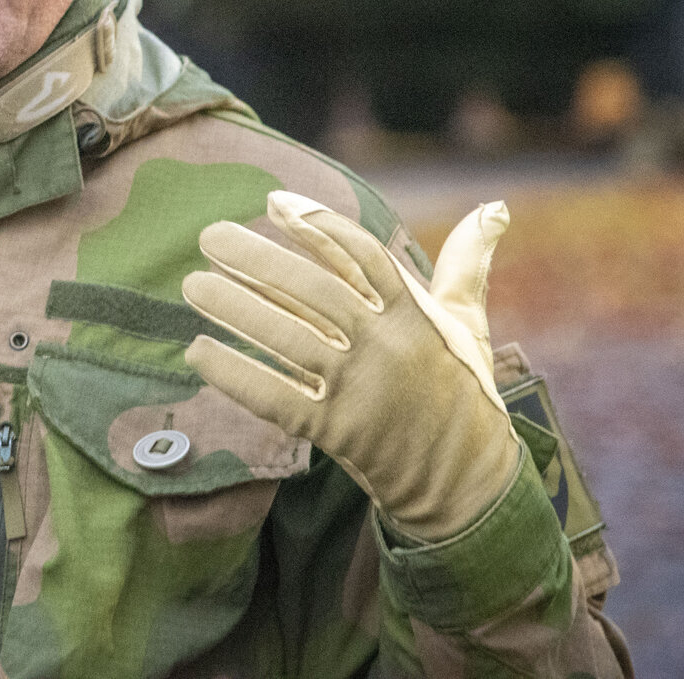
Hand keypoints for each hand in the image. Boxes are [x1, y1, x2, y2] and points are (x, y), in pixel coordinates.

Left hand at [181, 191, 520, 541]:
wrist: (467, 481)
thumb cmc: (461, 389)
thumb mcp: (467, 323)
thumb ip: (466, 264)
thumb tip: (492, 208)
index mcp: (416, 315)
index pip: (363, 255)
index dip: (318, 224)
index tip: (273, 202)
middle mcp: (389, 347)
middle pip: (313, 291)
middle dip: (258, 259)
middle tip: (208, 235)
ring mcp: (362, 390)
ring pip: (288, 339)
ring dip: (235, 308)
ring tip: (191, 284)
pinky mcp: (338, 431)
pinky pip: (276, 397)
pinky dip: (235, 374)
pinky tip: (198, 351)